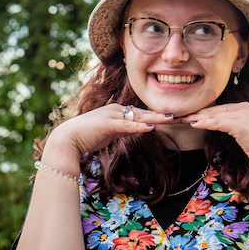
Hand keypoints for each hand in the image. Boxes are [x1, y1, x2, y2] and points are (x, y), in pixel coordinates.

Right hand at [43, 104, 174, 169]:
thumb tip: (137, 129)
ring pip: (138, 117)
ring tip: (172, 119)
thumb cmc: (86, 137)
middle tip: (181, 116)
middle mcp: (116, 110)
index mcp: (117, 111)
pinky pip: (127, 126)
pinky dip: (139, 127)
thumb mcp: (109, 133)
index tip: (174, 119)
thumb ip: (123, 129)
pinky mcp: (107, 124)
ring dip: (156, 118)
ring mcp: (112, 115)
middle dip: (162, 115)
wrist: (67, 140)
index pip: (142, 114)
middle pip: (144, 113)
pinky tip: (151, 128)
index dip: (158, 117)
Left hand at [180, 102, 248, 164]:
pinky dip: (204, 123)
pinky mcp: (239, 124)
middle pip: (214, 110)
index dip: (203, 112)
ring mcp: (242, 115)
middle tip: (180, 115)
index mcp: (245, 107)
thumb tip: (217, 125)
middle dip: (196, 113)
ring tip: (181, 119)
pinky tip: (193, 124)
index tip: (189, 115)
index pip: (218, 108)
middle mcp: (243, 107)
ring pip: (213, 115)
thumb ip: (233, 126)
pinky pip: (217, 123)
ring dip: (196, 117)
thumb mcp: (245, 132)